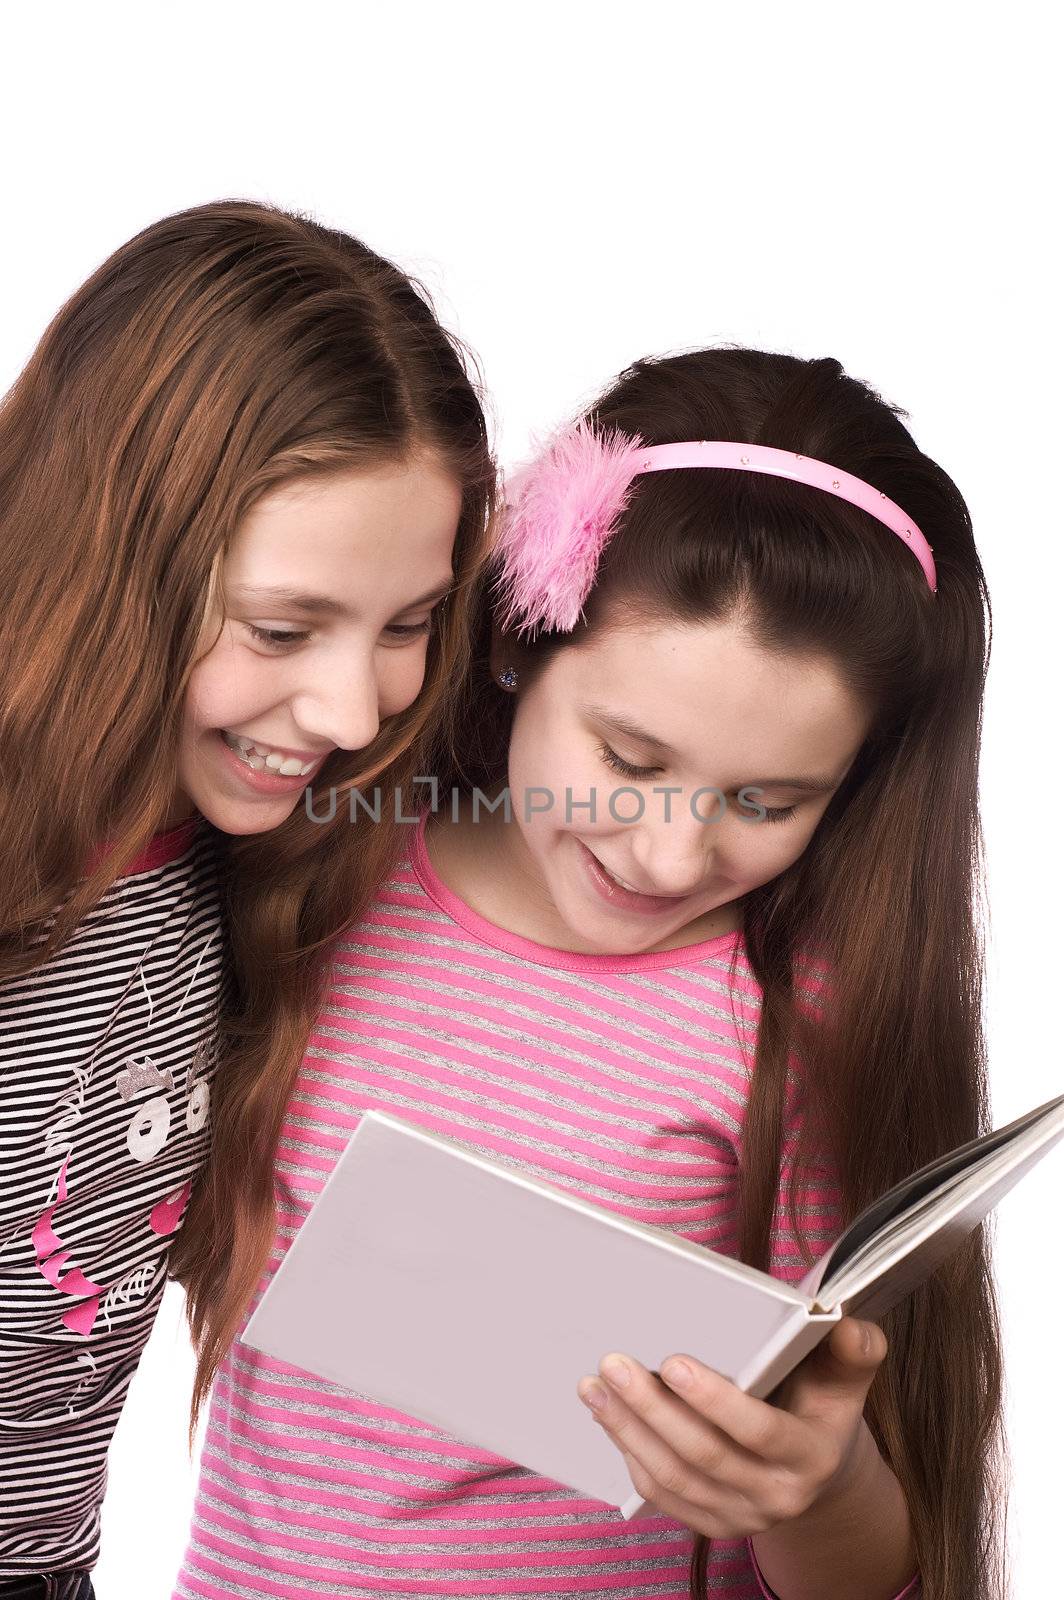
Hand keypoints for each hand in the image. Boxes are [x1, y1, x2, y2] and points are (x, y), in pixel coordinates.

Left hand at [577, 1317, 887, 1537]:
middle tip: (614, 1364)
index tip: (672, 1362)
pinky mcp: (712, 1523)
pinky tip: (609, 1418)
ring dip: (628, 1430)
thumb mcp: (847, 1374)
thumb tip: (847, 1324)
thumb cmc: (823, 1403)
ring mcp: (742, 1516)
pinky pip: (663, 1496)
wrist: (819, 1467)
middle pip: (703, 1455)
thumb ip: (853, 1349)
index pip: (759, 1430)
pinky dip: (631, 1455)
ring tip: (596, 1386)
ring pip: (674, 1477)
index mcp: (812, 1456)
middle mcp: (778, 1496)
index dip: (713, 1400)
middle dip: (652, 1408)